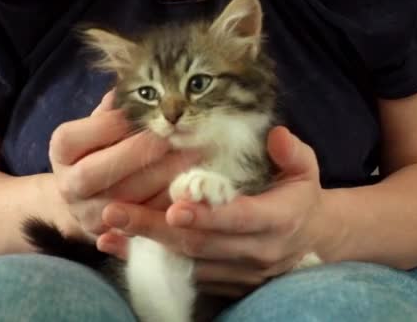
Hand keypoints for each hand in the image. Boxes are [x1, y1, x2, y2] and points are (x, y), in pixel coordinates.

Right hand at [47, 89, 200, 237]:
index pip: (77, 136)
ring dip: (164, 175)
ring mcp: (90, 214)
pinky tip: (195, 181)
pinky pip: (146, 219)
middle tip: (175, 134)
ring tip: (195, 153)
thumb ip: (114, 108)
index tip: (147, 110)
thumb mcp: (101, 123)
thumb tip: (130, 86)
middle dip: (140, 151)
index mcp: (61, 150)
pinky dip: (171, 200)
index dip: (113, 124)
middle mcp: (69, 185)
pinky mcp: (116, 233)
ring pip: (125, 198)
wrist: (90, 196)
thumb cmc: (102, 147)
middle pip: (98, 172)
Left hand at [99, 126, 343, 296]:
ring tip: (108, 228)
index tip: (174, 207)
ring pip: (188, 263)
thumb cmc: (299, 195)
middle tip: (115, 212)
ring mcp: (240, 272)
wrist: (309, 238)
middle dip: (155, 229)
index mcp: (278, 220)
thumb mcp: (306, 169)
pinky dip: (152, 262)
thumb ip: (292, 152)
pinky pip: (185, 276)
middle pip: (201, 244)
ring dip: (146, 246)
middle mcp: (258, 252)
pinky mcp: (226, 282)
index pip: (239, 219)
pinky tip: (121, 247)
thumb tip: (276, 135)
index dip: (207, 215)